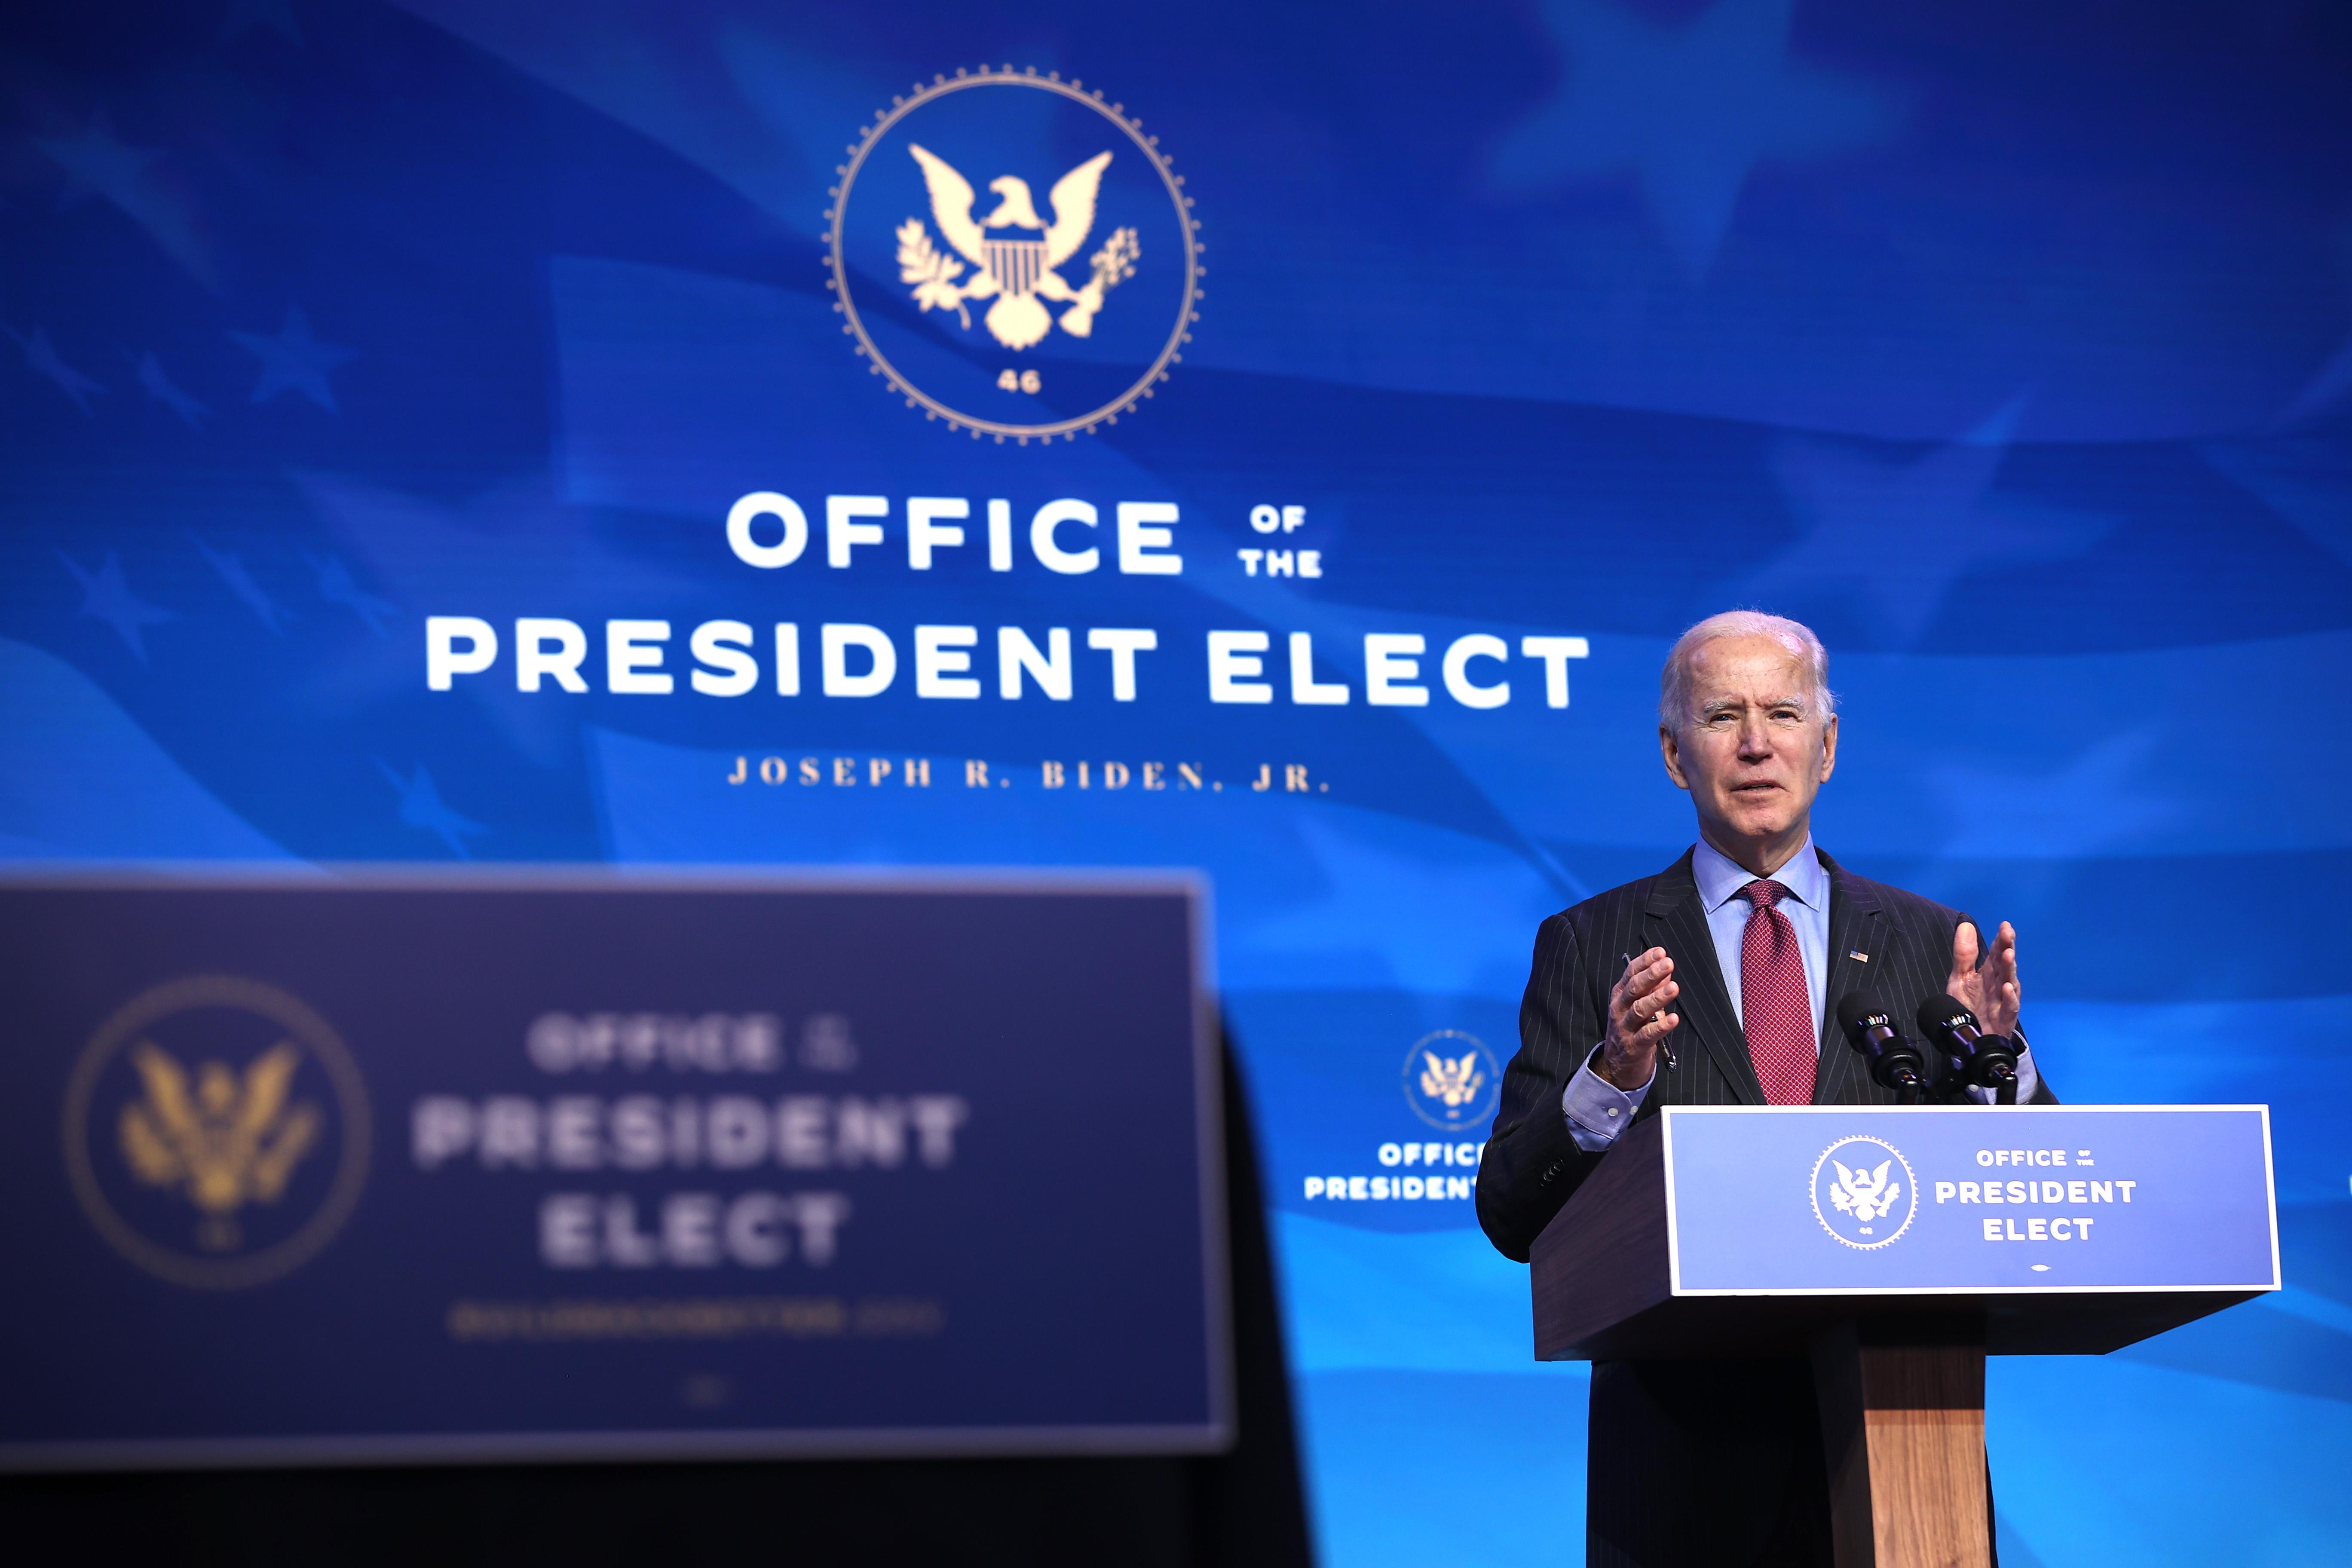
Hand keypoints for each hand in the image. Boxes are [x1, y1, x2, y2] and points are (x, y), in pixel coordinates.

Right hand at [1601, 947, 1678, 1089]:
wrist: (1617, 1064)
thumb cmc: (1631, 1029)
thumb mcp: (1639, 1005)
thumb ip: (1652, 988)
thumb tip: (1666, 969)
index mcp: (1620, 996)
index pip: (1631, 974)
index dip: (1645, 962)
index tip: (1660, 952)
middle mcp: (1619, 1009)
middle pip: (1634, 989)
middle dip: (1651, 975)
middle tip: (1668, 964)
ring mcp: (1624, 1028)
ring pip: (1640, 1010)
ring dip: (1657, 997)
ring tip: (1673, 988)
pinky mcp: (1633, 1046)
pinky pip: (1647, 1035)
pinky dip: (1661, 1026)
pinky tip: (1673, 1019)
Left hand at [1947, 919, 2020, 1039]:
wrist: (1967, 1037)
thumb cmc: (1967, 1007)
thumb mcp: (1960, 978)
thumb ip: (1964, 954)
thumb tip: (1966, 925)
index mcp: (1988, 973)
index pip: (1996, 952)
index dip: (2001, 939)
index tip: (2005, 925)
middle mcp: (1998, 984)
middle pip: (2004, 964)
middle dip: (2007, 948)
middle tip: (2008, 934)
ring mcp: (2003, 1000)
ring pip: (2010, 982)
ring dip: (2009, 969)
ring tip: (2008, 955)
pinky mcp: (2004, 1018)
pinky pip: (2009, 1007)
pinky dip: (2010, 998)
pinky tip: (2008, 988)